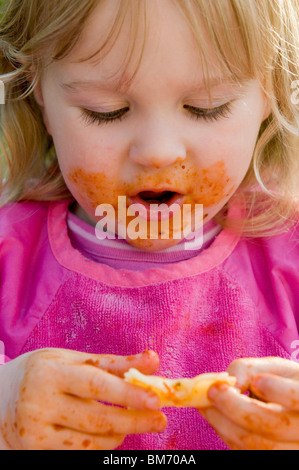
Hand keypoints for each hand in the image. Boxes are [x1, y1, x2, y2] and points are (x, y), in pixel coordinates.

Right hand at [0, 348, 165, 449]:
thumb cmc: (43, 372)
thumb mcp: (73, 360)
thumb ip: (114, 363)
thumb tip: (153, 360)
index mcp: (50, 373)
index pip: (95, 385)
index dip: (128, 394)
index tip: (156, 400)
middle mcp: (39, 403)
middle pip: (96, 419)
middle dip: (133, 421)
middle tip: (160, 420)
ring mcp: (35, 432)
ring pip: (90, 442)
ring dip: (121, 434)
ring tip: (138, 423)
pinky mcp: (35, 451)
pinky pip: (78, 452)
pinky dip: (101, 445)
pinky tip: (114, 434)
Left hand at [199, 357, 298, 449]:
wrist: (292, 411)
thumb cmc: (282, 383)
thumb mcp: (272, 368)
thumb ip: (249, 369)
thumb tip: (229, 384)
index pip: (298, 397)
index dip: (278, 390)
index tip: (257, 381)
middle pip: (274, 425)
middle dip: (236, 407)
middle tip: (212, 391)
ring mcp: (293, 450)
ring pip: (259, 445)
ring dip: (225, 424)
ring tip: (206, 405)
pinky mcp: (276, 458)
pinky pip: (248, 453)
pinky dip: (228, 435)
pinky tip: (216, 419)